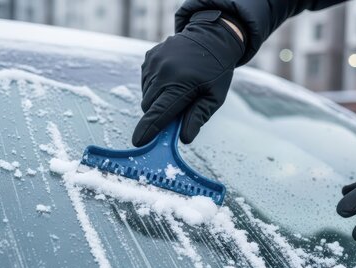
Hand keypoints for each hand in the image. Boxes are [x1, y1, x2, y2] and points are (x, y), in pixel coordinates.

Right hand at [132, 10, 244, 146]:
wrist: (212, 37)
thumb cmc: (216, 71)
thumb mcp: (215, 97)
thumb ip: (198, 117)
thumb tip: (184, 138)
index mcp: (181, 84)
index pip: (159, 112)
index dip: (148, 129)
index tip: (138, 142)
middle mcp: (163, 72)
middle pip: (149, 106)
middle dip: (159, 113)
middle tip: (178, 108)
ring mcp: (153, 62)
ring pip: (146, 94)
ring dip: (157, 99)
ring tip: (178, 88)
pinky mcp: (149, 57)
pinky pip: (146, 81)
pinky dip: (155, 86)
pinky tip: (172, 78)